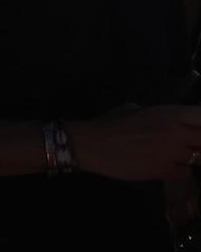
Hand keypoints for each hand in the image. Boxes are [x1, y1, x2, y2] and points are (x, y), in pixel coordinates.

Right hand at [73, 106, 200, 182]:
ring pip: (199, 158)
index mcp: (170, 113)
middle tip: (190, 145)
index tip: (197, 128)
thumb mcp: (135, 110)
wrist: (93, 145)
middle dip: (199, 142)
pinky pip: (185, 172)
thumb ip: (157, 115)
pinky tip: (165, 166)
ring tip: (173, 154)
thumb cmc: (110, 123)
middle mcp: (177, 132)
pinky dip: (179, 171)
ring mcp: (174, 153)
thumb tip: (164, 121)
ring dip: (191, 157)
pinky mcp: (167, 171)